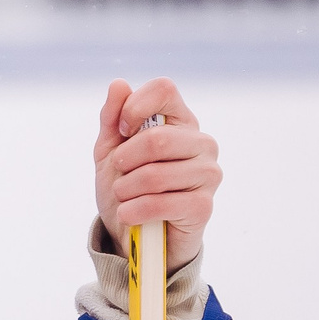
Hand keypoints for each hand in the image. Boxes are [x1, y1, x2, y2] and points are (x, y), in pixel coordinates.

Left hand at [94, 78, 219, 260]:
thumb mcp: (110, 151)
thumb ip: (112, 119)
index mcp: (180, 121)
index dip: (134, 108)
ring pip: (155, 175)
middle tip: (119, 176)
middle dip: (124, 162)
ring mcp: (208, 173)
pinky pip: (160, 203)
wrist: (133, 234)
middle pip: (157, 139)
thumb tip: (119, 84)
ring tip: (124, 198)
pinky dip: (134, 211)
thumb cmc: (127, 187)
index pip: (164, 90)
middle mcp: (201, 143)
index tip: (122, 131)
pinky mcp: (204, 205)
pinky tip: (130, 214)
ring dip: (126, 190)